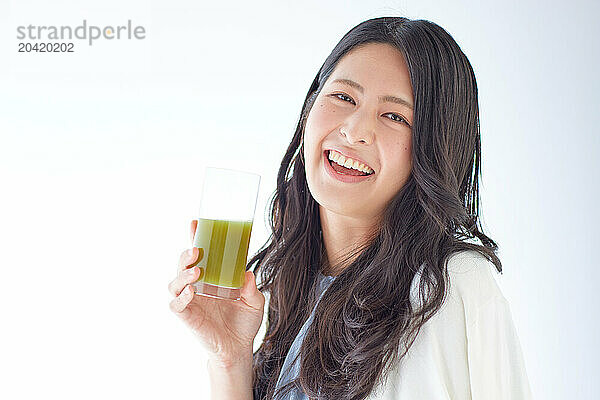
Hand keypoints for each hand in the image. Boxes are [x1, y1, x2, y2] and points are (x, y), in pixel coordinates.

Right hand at [168, 219, 264, 364]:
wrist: (239, 349)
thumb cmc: (244, 323)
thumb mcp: (254, 302)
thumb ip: (251, 288)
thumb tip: (247, 273)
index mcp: (212, 278)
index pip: (200, 255)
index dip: (195, 238)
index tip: (195, 223)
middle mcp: (197, 287)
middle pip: (183, 265)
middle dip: (186, 255)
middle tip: (197, 250)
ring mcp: (190, 301)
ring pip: (174, 283)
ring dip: (182, 274)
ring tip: (196, 270)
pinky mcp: (187, 317)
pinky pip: (176, 305)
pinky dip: (181, 296)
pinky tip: (191, 291)